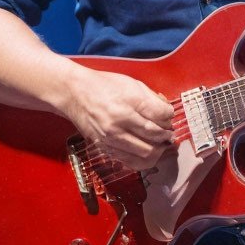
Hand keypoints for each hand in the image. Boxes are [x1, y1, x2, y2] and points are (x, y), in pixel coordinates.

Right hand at [61, 67, 175, 169]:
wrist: (74, 93)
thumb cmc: (104, 86)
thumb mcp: (132, 83)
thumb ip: (152, 98)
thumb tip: (168, 113)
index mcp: (128, 101)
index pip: (160, 115)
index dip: (170, 117)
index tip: (170, 116)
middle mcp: (120, 121)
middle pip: (155, 136)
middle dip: (167, 135)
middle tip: (169, 132)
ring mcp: (111, 137)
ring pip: (145, 153)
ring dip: (158, 150)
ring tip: (161, 144)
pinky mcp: (105, 148)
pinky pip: (130, 161)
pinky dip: (143, 158)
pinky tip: (147, 150)